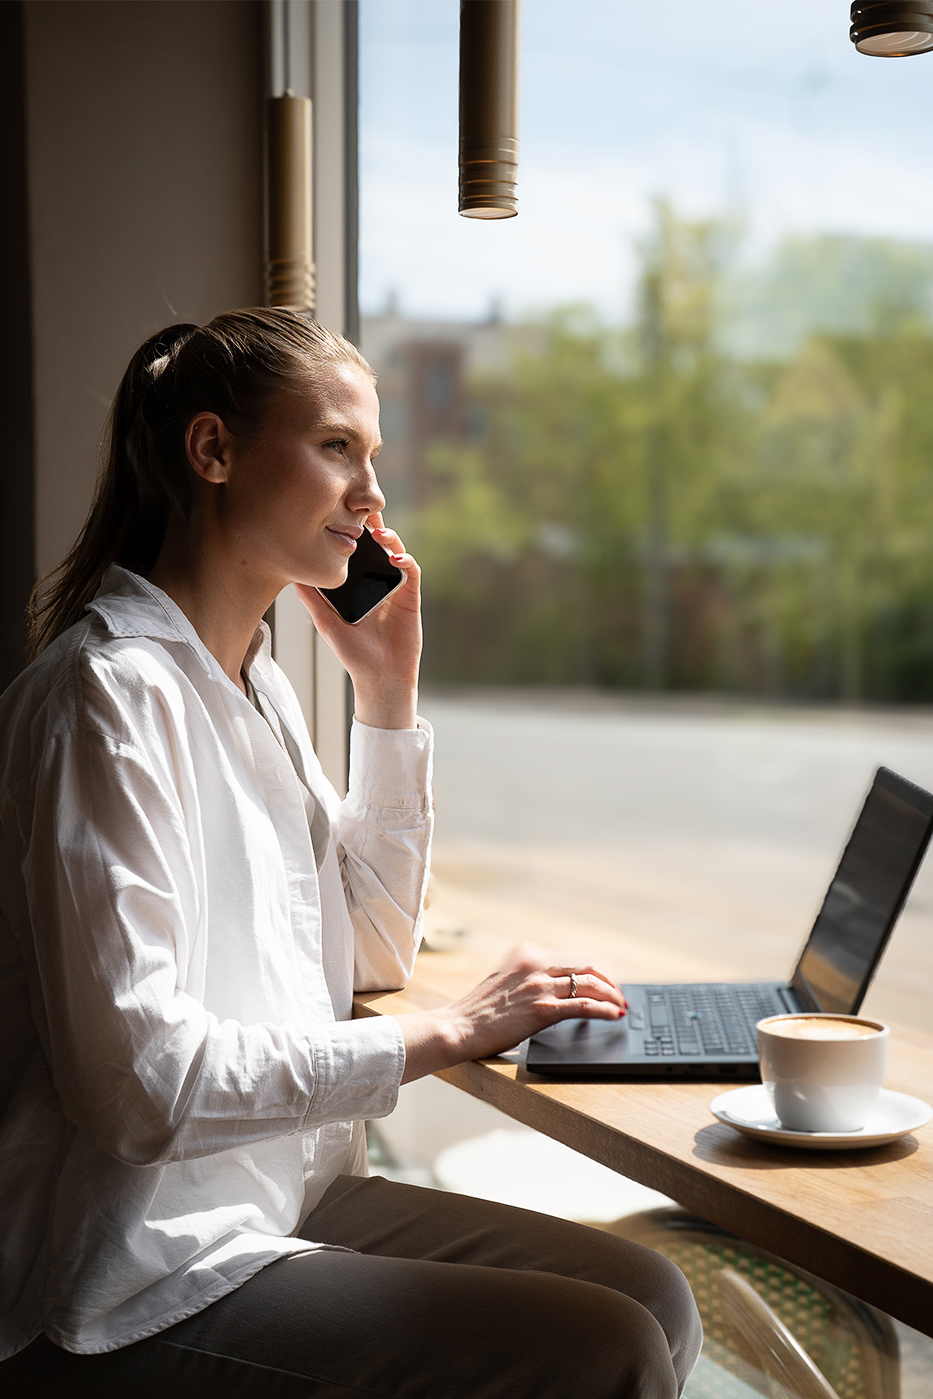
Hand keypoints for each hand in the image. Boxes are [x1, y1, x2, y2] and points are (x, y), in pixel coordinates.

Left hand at [295, 515, 422, 728]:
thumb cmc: (352, 653)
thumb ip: (312, 599)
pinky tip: (395, 557)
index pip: (356, 551)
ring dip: (390, 538)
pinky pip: (411, 572)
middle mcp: (377, 581)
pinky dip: (405, 560)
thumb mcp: (326, 622)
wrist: (379, 676)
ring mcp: (395, 587)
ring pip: (396, 551)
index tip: (339, 514)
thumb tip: (292, 575)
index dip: (351, 532)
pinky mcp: (411, 597)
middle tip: (362, 509)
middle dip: (372, 525)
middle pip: (377, 545)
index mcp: (358, 584)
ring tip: (378, 531)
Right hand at [398, 943, 627, 1083]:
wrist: (458, 1027)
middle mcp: (535, 963)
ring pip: (591, 983)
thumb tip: (558, 987)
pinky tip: (615, 1015)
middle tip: (618, 993)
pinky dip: (606, 1009)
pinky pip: (585, 1005)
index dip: (593, 969)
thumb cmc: (478, 1011)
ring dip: (613, 995)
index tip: (604, 979)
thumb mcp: (505, 980)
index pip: (571, 955)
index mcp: (525, 952)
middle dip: (608, 979)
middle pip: (587, 965)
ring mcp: (539, 985)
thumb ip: (529, 977)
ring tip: (622, 1006)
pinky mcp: (542, 1009)